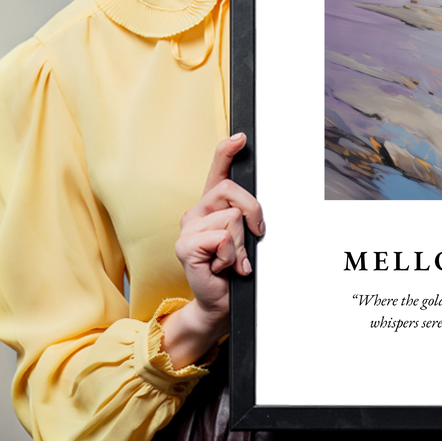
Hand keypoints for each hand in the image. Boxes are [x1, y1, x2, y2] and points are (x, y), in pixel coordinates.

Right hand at [160, 133, 264, 367]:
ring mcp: (187, 229)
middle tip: (254, 237)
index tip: (241, 138)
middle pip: (232, 191)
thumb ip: (246, 217)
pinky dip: (231, 256)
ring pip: (232, 218)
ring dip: (241, 244)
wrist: (220, 302)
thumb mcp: (245, 238)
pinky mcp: (185, 246)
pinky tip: (222, 267)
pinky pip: (222, 238)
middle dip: (253, 213)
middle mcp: (196, 212)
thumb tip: (256, 210)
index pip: (217, 171)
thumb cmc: (233, 269)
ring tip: (232, 260)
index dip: (227, 151)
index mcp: (211, 206)